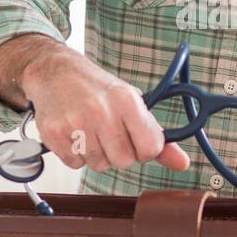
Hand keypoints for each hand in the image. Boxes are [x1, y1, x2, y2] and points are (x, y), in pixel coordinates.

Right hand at [22, 51, 189, 174]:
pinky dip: (75, 154)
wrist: (55, 72)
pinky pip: (75, 164)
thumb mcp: (132, 103)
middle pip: (124, 161)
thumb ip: (158, 136)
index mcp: (126, 100)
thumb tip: (182, 163)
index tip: (136, 138)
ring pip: (99, 165)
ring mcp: (76, 123)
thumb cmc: (97, 88)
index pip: (150, 148)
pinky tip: (74, 133)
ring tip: (89, 130)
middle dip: (119, 152)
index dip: (145, 149)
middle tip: (108, 131)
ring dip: (96, 153)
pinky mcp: (54, 134)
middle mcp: (101, 111)